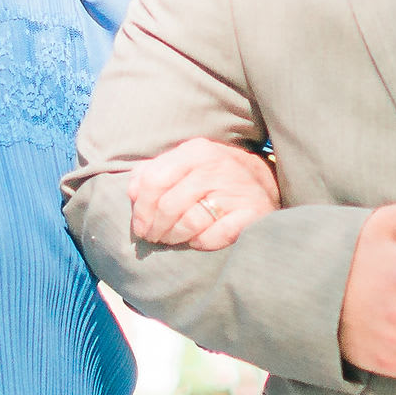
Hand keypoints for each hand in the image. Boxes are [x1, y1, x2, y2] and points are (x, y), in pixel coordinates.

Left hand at [129, 139, 280, 251]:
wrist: (263, 181)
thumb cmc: (212, 174)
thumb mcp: (184, 162)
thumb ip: (153, 172)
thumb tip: (132, 193)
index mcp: (195, 151)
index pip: (154, 180)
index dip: (140, 208)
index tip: (139, 225)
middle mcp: (215, 167)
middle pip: (168, 206)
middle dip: (155, 228)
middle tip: (153, 237)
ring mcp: (235, 190)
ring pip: (189, 223)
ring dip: (174, 237)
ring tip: (171, 239)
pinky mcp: (252, 213)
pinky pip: (214, 237)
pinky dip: (200, 243)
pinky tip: (197, 240)